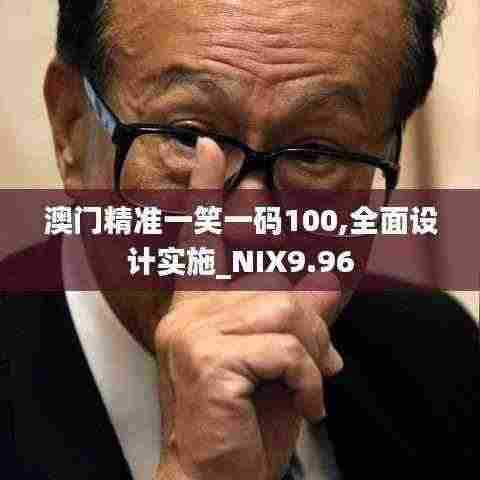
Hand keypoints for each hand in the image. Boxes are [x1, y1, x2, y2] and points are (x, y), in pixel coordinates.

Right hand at [154, 137, 343, 479]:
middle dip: (312, 323)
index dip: (205, 190)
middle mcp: (188, 311)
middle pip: (277, 288)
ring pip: (286, 314)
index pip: (201, 236)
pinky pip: (286, 349)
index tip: (211, 149)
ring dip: (314, 358)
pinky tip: (305, 405)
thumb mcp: (280, 354)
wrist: (218, 473)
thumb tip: (340, 269)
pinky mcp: (207, 359)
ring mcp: (192, 333)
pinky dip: (310, 380)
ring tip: (311, 390)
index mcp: (200, 305)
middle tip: (322, 365)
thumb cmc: (248, 413)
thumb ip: (303, 308)